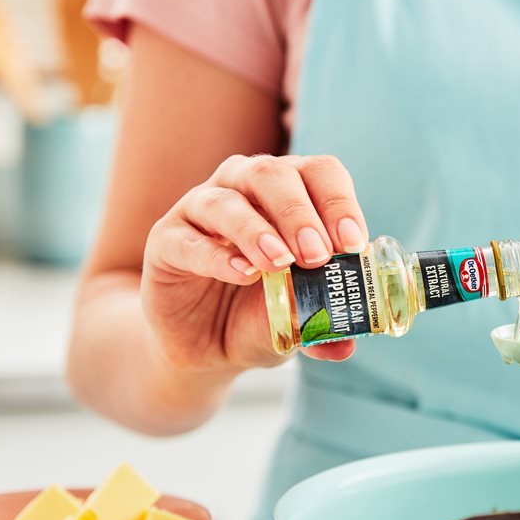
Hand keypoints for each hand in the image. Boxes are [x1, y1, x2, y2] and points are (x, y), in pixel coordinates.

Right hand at [141, 154, 367, 372]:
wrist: (206, 345)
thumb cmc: (262, 315)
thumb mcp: (299, 322)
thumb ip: (323, 326)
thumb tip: (346, 346)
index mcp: (290, 191)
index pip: (319, 173)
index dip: (339, 202)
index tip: (353, 243)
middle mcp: (244, 187)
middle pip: (271, 174)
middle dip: (299, 214)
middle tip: (316, 255)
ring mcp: (200, 209)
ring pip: (227, 201)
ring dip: (257, 231)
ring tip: (280, 263)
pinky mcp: (166, 240)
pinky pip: (189, 240)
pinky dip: (217, 257)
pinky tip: (242, 275)